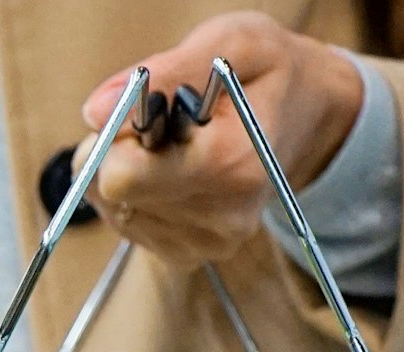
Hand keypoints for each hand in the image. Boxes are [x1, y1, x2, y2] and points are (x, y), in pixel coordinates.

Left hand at [76, 11, 363, 268]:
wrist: (309, 118)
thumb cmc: (268, 74)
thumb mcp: (232, 43)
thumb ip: (165, 71)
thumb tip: (95, 110)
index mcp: (231, 164)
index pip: (121, 176)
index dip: (118, 138)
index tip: (148, 112)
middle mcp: (220, 217)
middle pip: (109, 195)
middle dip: (118, 153)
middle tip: (162, 126)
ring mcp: (205, 243)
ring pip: (113, 210)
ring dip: (128, 173)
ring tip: (175, 147)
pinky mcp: (189, 256)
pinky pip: (127, 225)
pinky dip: (137, 196)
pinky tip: (173, 173)